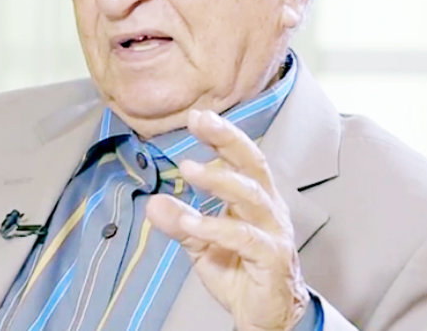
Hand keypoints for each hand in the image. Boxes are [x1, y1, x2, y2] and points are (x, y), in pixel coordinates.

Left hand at [146, 109, 309, 330]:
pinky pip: (244, 237)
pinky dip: (215, 227)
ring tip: (188, 170)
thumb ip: (180, 222)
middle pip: (252, 164)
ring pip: (251, 196)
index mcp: (254, 198)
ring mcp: (273, 231)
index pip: (241, 157)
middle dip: (227, 139)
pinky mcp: (272, 257)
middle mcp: (268, 208)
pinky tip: (191, 222)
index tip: (197, 116)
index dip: (222, 135)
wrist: (266, 316)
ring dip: (219, 180)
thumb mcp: (202, 243)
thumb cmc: (240, 271)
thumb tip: (153, 202)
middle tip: (201, 121)